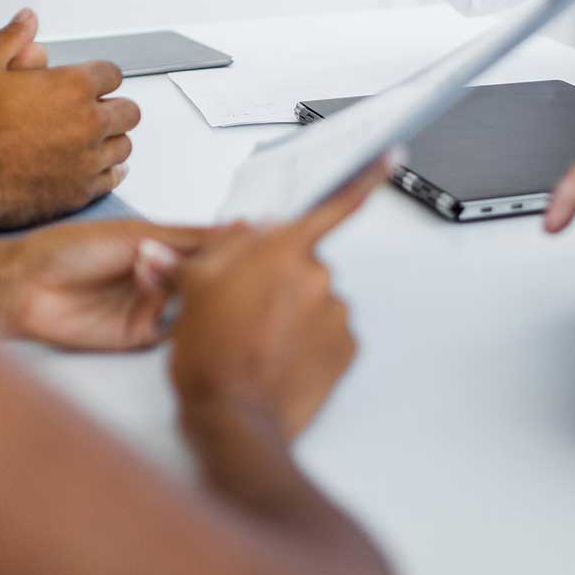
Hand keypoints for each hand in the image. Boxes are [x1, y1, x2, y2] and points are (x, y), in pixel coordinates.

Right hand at [0, 10, 141, 228]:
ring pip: (123, 145)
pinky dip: (106, 172)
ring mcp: (89, 158)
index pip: (112, 74)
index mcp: (73, 86)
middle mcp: (89, 122)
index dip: (97, 77)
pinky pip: (112, 178)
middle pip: (127, 111)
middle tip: (92, 112)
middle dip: (112, 109)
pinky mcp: (82, 190)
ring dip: (110, 140)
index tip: (87, 85)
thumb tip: (27, 19)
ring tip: (90, 140)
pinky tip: (94, 167)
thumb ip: (11, 38)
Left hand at [0, 219, 220, 351]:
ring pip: (190, 304)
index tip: (258, 238)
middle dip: (214, 270)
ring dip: (184, 285)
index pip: (209, 250)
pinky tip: (162, 292)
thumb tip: (240, 227)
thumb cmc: (73, 248)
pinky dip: (174, 314)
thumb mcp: (138, 234)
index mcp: (162, 248)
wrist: (28, 284)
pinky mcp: (140, 336)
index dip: (231, 247)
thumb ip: (189, 237)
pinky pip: (171, 330)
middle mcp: (161, 279)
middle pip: (203, 280)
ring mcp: (152, 308)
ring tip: (161, 266)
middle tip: (232, 262)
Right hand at [167, 160, 384, 441]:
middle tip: (246, 308)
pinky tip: (280, 355)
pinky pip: (329, 332)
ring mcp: (336, 313)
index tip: (394, 156)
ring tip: (258, 340)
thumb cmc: (210, 356)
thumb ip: (201, 255)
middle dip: (279, 277)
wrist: (233, 418)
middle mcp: (317, 276)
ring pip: (315, 298)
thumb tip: (180, 242)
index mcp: (282, 251)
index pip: (333, 204)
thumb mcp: (191, 291)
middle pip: (303, 261)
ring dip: (292, 311)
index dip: (367, 177)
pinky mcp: (346, 349)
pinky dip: (309, 340)